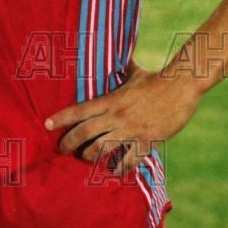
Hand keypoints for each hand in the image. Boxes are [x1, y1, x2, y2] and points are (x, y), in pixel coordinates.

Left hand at [44, 59, 200, 172]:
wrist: (180, 86)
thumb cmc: (157, 78)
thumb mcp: (135, 71)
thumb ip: (124, 68)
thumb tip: (121, 55)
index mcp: (111, 99)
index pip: (80, 110)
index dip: (62, 118)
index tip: (47, 125)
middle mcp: (117, 115)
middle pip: (85, 132)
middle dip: (69, 144)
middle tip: (62, 150)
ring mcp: (131, 129)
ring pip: (102, 149)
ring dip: (90, 157)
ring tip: (85, 160)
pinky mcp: (147, 140)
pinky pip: (129, 160)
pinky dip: (120, 168)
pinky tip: (115, 171)